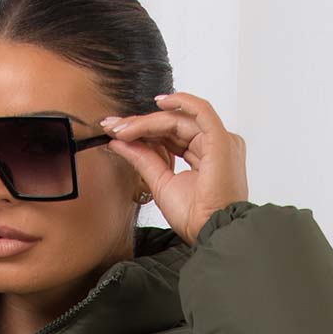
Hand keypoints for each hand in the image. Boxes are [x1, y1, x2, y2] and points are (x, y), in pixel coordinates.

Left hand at [100, 91, 248, 245]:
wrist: (210, 231)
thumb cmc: (194, 217)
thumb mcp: (160, 182)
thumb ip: (143, 159)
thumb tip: (119, 141)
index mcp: (203, 156)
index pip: (169, 135)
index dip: (142, 132)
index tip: (115, 132)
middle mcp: (211, 145)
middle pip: (172, 125)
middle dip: (140, 125)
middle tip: (113, 127)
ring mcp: (217, 140)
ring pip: (179, 119)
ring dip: (148, 121)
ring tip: (123, 127)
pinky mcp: (219, 139)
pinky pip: (200, 111)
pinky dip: (179, 102)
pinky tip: (157, 103)